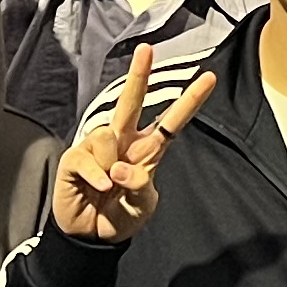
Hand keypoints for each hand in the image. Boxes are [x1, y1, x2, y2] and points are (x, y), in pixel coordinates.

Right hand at [52, 38, 219, 242]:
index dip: (190, 100)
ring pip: (108, 136)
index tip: (209, 77)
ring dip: (110, 167)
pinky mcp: (76, 158)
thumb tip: (118, 168)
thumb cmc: (119, 215)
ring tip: (107, 188)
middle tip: (146, 49)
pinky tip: (98, 188)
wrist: (91, 237)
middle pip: (131, 102)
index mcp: (147, 150)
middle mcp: (123, 141)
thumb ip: (138, 185)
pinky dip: (95, 176)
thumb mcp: (141, 206)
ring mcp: (97, 147)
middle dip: (139, 74)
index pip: (171, 121)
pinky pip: (88, 157)